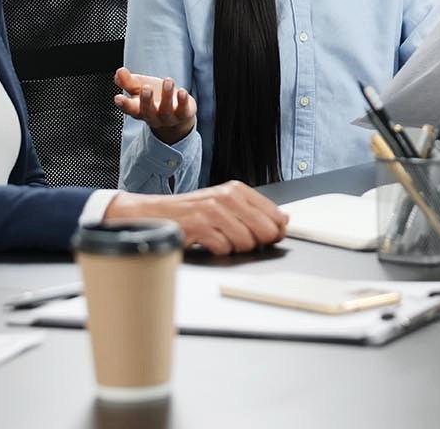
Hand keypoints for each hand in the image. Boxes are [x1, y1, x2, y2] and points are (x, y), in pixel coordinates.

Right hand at [104, 182, 289, 255]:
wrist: (155, 214)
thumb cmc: (192, 212)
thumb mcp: (225, 205)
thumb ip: (256, 211)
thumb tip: (284, 220)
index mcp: (237, 190)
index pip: (275, 216)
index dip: (274, 232)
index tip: (266, 237)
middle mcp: (227, 197)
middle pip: (265, 231)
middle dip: (255, 242)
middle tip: (238, 239)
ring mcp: (213, 210)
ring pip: (246, 243)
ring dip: (233, 248)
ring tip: (218, 238)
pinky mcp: (200, 226)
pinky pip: (224, 249)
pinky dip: (217, 251)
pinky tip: (206, 242)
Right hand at [113, 67, 196, 144]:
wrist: (177, 112)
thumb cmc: (155, 97)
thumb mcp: (140, 88)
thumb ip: (128, 81)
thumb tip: (119, 72)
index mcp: (139, 109)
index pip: (129, 109)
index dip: (123, 104)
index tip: (118, 98)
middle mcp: (153, 116)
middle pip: (147, 112)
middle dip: (146, 101)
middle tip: (146, 88)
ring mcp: (168, 117)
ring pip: (166, 110)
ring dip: (166, 96)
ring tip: (167, 81)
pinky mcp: (183, 114)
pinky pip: (183, 110)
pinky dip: (183, 101)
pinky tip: (182, 91)